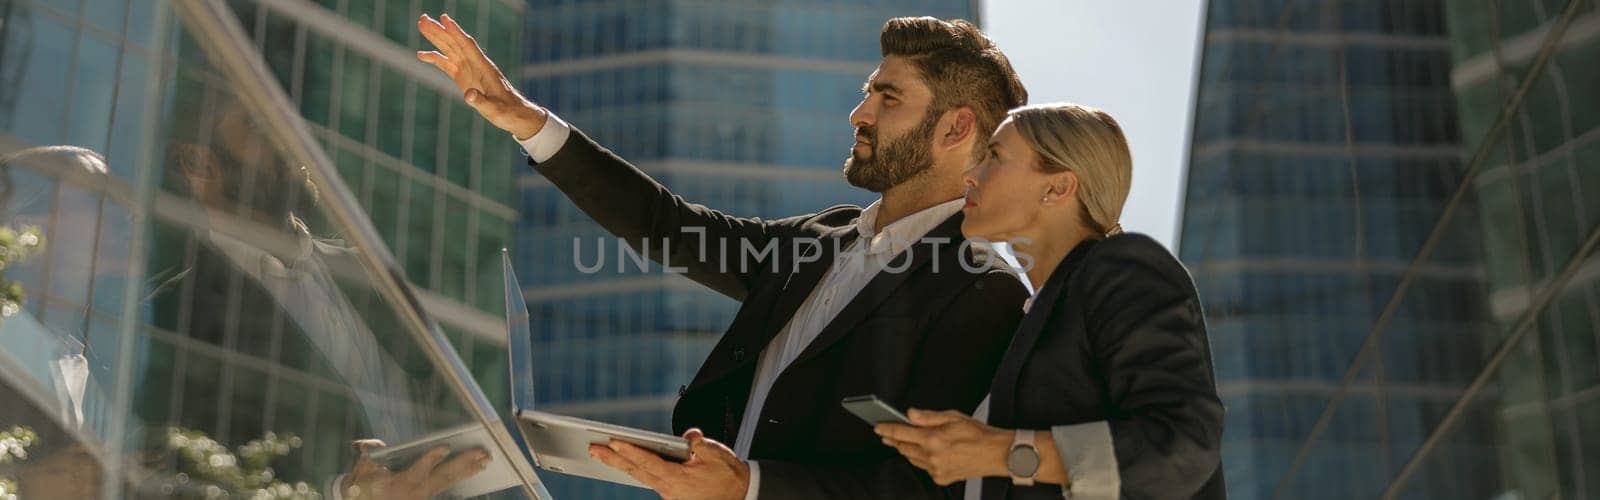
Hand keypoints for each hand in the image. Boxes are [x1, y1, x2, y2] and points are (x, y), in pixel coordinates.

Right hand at [341, 439, 490, 499]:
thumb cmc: (363, 484)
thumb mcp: (362, 469)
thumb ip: (369, 452)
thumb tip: (370, 444)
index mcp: (400, 483)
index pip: (419, 470)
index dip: (431, 458)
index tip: (445, 447)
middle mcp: (416, 491)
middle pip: (444, 475)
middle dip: (464, 463)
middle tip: (482, 453)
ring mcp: (424, 495)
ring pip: (450, 480)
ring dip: (469, 469)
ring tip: (486, 459)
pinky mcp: (428, 495)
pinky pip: (449, 484)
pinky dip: (463, 475)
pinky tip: (476, 468)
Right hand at [415, 13, 545, 138]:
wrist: (514, 114)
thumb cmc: (506, 111)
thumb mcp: (493, 109)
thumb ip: (480, 101)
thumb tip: (468, 95)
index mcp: (484, 68)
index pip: (467, 46)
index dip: (456, 32)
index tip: (444, 19)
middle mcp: (475, 65)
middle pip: (455, 43)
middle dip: (440, 31)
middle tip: (423, 19)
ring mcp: (469, 70)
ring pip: (450, 50)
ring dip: (436, 38)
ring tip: (421, 25)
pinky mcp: (464, 78)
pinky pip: (447, 64)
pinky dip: (435, 59)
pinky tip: (421, 55)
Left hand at [590, 429, 750, 499]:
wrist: (738, 494)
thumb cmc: (727, 474)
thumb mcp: (719, 454)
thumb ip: (702, 444)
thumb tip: (689, 436)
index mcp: (679, 479)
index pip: (648, 462)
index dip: (630, 451)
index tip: (613, 441)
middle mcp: (669, 489)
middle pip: (636, 472)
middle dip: (613, 459)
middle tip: (593, 449)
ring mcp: (668, 493)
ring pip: (639, 476)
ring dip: (619, 465)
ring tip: (601, 453)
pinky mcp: (670, 492)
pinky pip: (647, 479)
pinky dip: (633, 470)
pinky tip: (623, 462)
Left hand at [875, 409, 1011, 485]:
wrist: (997, 454)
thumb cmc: (978, 433)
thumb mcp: (953, 417)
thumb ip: (928, 416)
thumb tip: (910, 414)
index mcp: (934, 439)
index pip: (901, 433)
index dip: (886, 429)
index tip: (878, 426)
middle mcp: (933, 457)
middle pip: (903, 448)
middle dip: (893, 440)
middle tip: (886, 433)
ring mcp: (937, 470)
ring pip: (912, 459)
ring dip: (905, 450)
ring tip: (902, 441)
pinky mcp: (942, 479)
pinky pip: (924, 468)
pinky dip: (920, 459)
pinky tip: (924, 452)